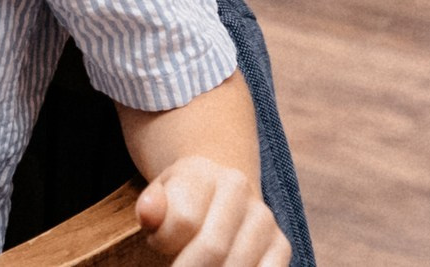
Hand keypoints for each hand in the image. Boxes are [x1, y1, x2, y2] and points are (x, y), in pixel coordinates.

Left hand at [136, 156, 288, 266]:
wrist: (218, 192)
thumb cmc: (181, 202)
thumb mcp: (158, 197)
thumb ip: (151, 207)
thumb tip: (149, 213)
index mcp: (202, 172)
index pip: (183, 220)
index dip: (163, 242)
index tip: (157, 244)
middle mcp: (239, 189)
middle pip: (212, 248)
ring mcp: (263, 218)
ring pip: (237, 266)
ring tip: (196, 265)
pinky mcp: (281, 244)